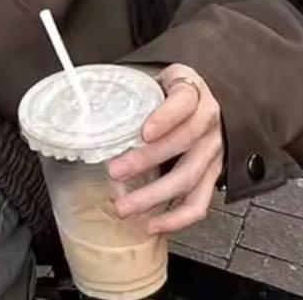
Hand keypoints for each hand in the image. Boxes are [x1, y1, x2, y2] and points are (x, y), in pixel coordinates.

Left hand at [107, 64, 223, 234]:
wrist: (206, 99)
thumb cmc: (171, 90)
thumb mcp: (157, 77)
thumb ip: (134, 89)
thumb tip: (88, 103)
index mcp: (193, 91)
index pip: (184, 102)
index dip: (165, 118)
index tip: (144, 132)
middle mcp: (209, 121)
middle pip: (183, 143)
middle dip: (147, 160)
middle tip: (115, 171)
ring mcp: (214, 151)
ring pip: (189, 177)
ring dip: (155, 195)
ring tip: (125, 206)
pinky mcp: (213, 175)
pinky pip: (200, 202)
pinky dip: (177, 218)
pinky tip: (152, 224)